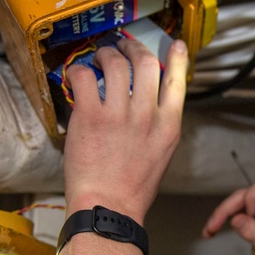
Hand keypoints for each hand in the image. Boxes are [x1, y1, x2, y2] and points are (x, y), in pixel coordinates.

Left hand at [63, 38, 188, 223]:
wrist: (109, 207)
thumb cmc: (132, 189)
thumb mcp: (160, 155)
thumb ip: (158, 127)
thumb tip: (148, 106)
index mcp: (168, 126)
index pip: (178, 81)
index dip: (178, 59)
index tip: (177, 46)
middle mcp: (147, 115)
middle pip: (146, 62)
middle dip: (133, 48)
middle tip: (123, 47)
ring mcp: (119, 114)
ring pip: (116, 63)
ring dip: (106, 55)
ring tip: (99, 58)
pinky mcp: (91, 116)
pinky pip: (84, 77)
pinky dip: (79, 71)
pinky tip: (77, 77)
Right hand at [203, 176, 254, 254]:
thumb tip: (235, 220)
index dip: (251, 198)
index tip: (249, 216)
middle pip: (246, 192)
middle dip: (227, 208)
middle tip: (211, 228)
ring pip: (239, 199)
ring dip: (222, 213)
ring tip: (209, 232)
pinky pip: (238, 206)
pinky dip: (225, 217)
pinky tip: (212, 230)